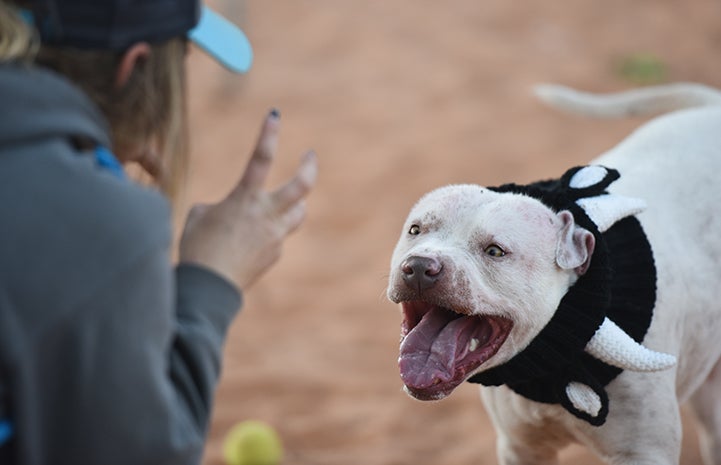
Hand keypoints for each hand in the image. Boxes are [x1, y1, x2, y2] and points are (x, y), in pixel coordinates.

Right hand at [179, 109, 317, 289]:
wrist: (209, 287)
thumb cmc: (196, 248)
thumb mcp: (200, 217)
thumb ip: (221, 206)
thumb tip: (231, 212)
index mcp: (244, 199)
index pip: (260, 159)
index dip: (268, 134)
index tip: (275, 114)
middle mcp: (266, 215)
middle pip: (301, 187)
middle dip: (309, 168)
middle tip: (310, 156)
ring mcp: (275, 236)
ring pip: (298, 213)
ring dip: (295, 204)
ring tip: (287, 201)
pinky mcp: (275, 254)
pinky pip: (278, 237)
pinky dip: (269, 234)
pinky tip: (248, 244)